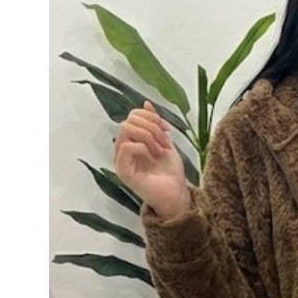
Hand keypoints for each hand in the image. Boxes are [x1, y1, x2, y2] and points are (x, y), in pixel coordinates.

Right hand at [113, 101, 187, 215]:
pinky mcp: (122, 170)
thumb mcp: (165, 141)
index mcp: (132, 140)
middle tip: (164, 143)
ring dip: (148, 137)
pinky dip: (143, 147)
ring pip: (126, 129)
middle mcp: (123, 148)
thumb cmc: (170, 172)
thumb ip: (154, 124)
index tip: (168, 129)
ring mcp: (121, 159)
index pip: (133, 116)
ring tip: (160, 151)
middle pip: (129, 120)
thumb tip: (146, 103)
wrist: (176, 194)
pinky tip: (153, 157)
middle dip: (151, 127)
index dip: (151, 117)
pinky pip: (126, 146)